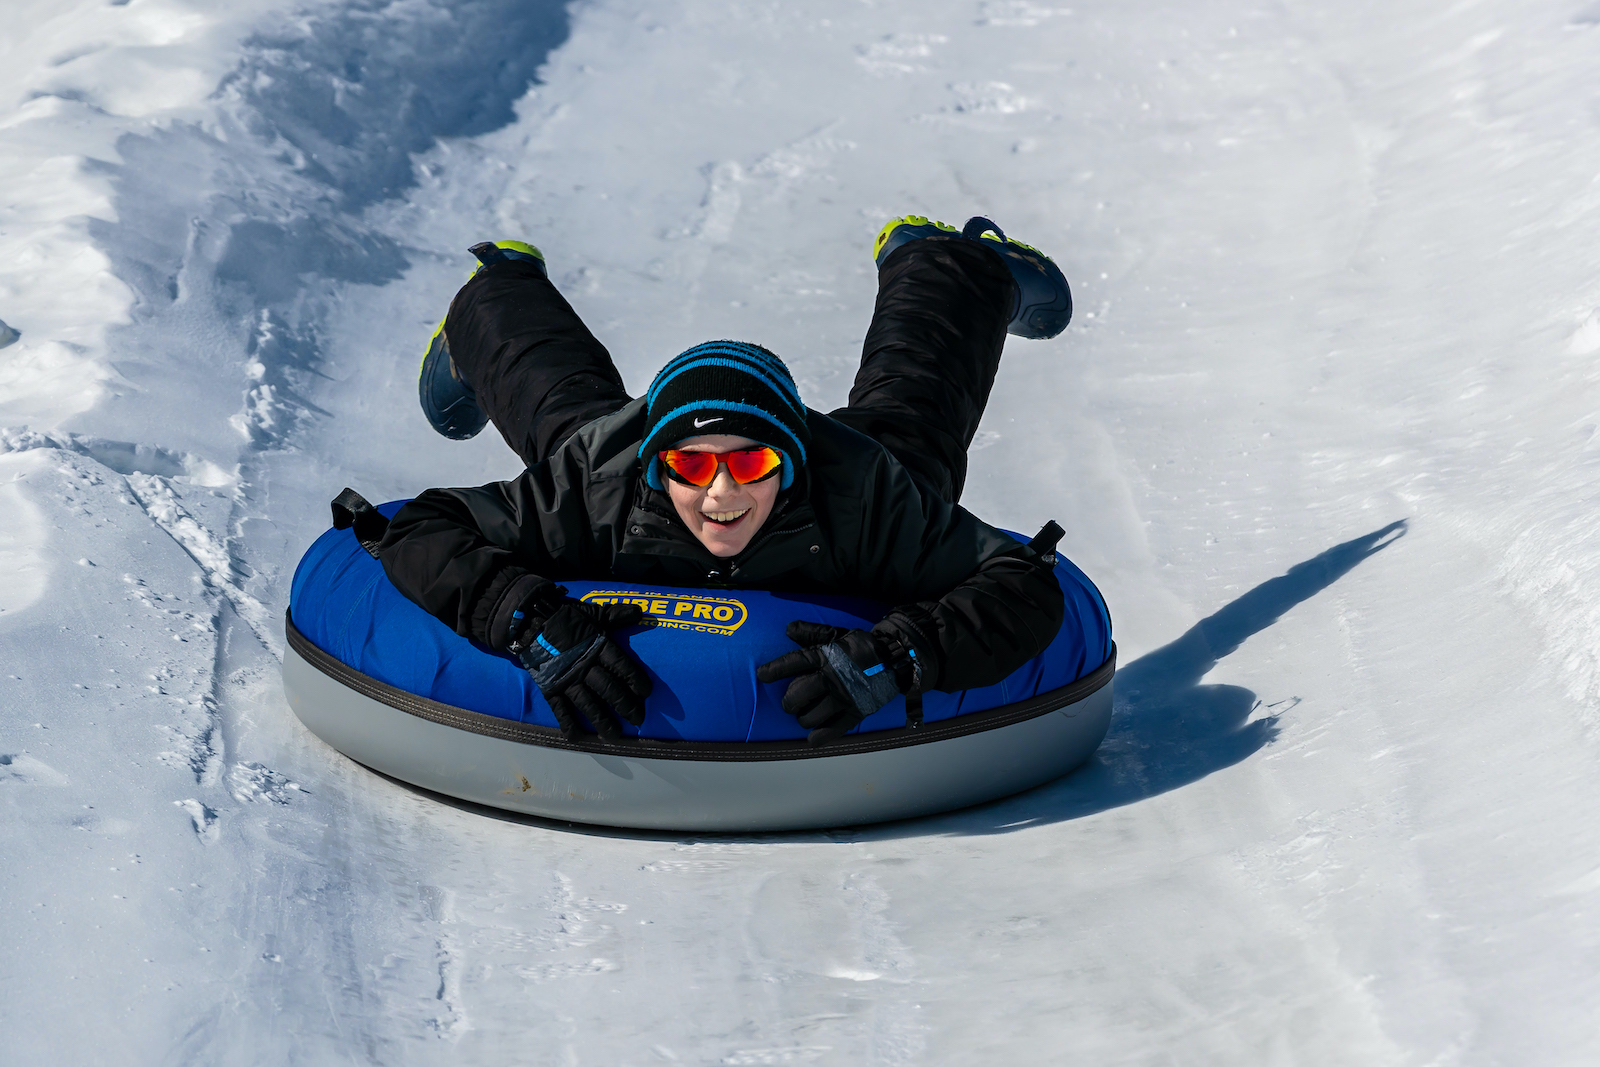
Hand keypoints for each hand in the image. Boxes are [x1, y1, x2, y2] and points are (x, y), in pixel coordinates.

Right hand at [511, 598, 653, 740]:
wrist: (529, 621)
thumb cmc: (565, 617)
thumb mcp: (593, 612)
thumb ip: (616, 615)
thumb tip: (640, 612)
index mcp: (597, 646)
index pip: (621, 666)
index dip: (635, 680)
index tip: (646, 692)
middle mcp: (583, 665)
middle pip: (608, 689)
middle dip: (624, 706)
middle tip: (638, 719)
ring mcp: (566, 679)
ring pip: (587, 704)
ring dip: (602, 720)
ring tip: (614, 735)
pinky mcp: (550, 688)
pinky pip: (560, 710)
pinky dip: (568, 724)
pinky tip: (578, 737)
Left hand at [756, 622, 904, 744]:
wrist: (895, 658)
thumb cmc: (862, 647)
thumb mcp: (838, 634)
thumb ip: (813, 632)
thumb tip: (788, 628)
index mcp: (826, 656)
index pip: (794, 662)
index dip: (775, 670)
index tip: (761, 675)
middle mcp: (832, 678)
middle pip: (798, 695)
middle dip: (788, 701)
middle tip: (790, 702)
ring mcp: (844, 697)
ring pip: (811, 716)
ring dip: (803, 718)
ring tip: (805, 715)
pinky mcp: (856, 711)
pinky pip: (833, 729)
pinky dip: (820, 737)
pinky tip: (812, 739)